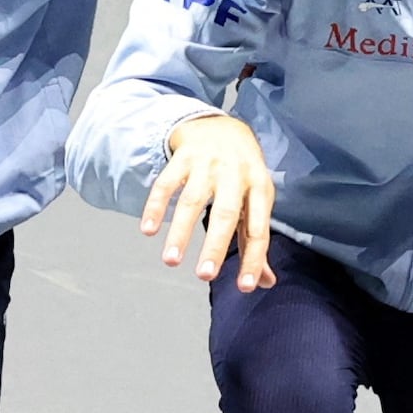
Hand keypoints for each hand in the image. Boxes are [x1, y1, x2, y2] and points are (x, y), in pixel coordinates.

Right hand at [139, 114, 278, 292]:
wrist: (221, 125)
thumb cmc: (242, 173)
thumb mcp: (256, 200)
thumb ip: (254, 240)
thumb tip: (264, 281)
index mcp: (259, 188)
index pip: (258, 229)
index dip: (253, 258)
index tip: (244, 286)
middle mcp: (234, 174)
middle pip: (225, 213)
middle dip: (215, 245)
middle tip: (205, 275)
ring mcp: (207, 164)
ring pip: (192, 200)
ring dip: (181, 232)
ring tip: (171, 261)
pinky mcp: (183, 157)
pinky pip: (166, 183)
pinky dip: (156, 206)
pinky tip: (148, 230)